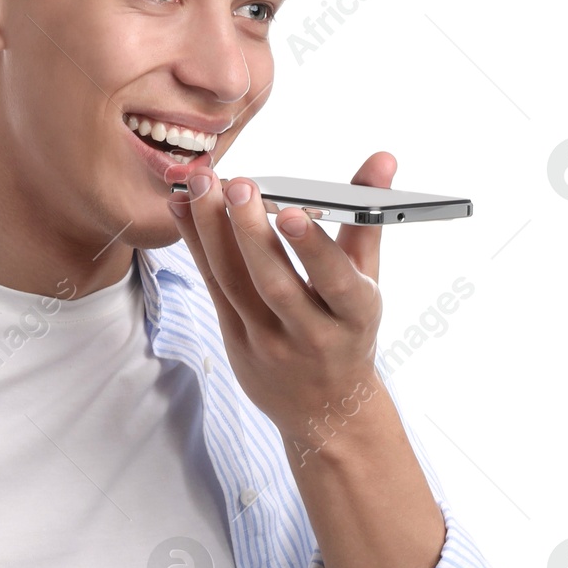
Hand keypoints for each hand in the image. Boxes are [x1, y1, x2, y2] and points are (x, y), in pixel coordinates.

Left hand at [165, 150, 392, 444]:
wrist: (325, 408)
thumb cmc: (349, 330)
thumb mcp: (368, 280)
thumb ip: (368, 219)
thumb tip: (383, 158)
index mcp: (356, 316)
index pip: (335, 282)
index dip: (314, 249)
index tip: (293, 212)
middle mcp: (311, 334)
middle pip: (275, 283)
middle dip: (252, 232)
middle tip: (237, 184)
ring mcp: (268, 342)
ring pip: (234, 283)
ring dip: (213, 231)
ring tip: (202, 184)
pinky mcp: (235, 341)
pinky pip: (213, 287)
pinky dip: (197, 245)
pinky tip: (184, 207)